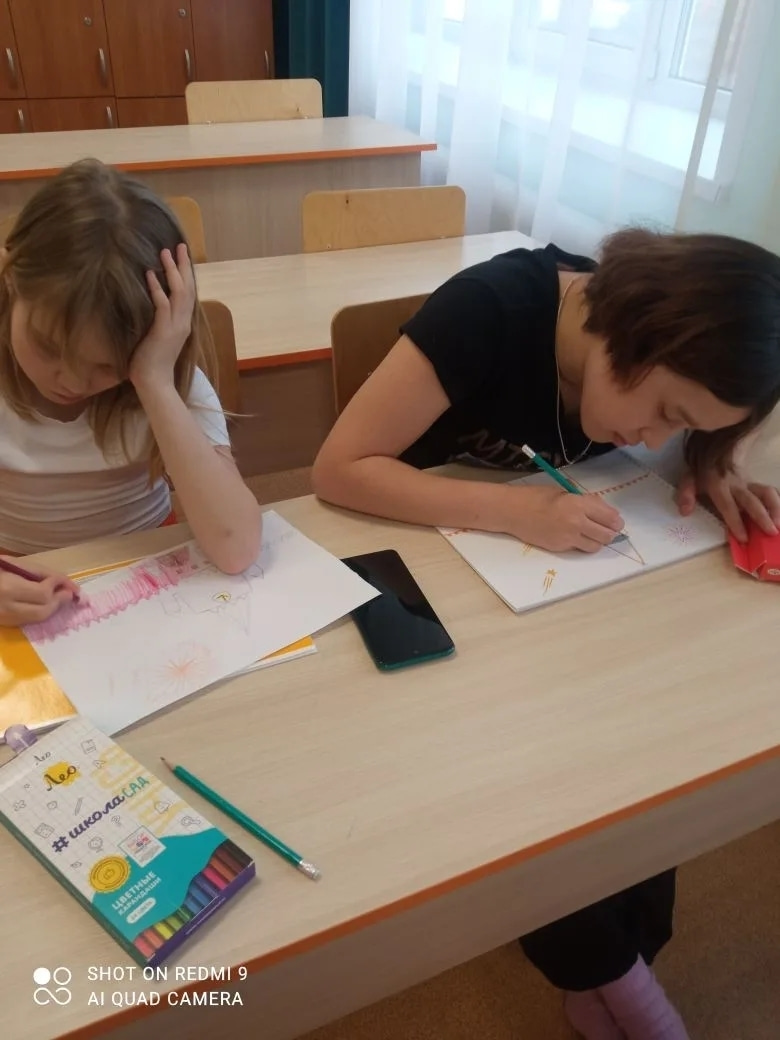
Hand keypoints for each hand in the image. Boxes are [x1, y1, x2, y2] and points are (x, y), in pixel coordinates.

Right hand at [0, 558, 79, 626]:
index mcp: (8, 589)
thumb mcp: (13, 565)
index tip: (62, 580)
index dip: (57, 587)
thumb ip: (37, 573)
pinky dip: (38, 612)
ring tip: (58, 597)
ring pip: (36, 619)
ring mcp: (3, 619)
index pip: (42, 594)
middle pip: (42, 612)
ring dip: (51, 608)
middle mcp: (6, 608)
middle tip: (68, 592)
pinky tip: (43, 603)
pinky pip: (26, 621)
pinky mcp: (2, 624)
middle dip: (58, 602)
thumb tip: (61, 582)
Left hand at [129, 244, 194, 389]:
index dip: (186, 274)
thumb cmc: (152, 364)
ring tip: (165, 252)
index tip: (181, 257)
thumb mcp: (158, 338)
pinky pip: (162, 305)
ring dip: (172, 271)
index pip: (187, 294)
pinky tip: (150, 275)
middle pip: (187, 288)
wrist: (155, 383)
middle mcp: (183, 322)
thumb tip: (149, 307)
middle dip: (183, 266)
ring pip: (178, 293)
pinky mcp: (163, 331)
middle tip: (180, 246)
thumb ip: (158, 321)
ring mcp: (175, 326)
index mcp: (183, 324)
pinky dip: (157, 289)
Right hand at [506, 485, 625, 552]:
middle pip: (607, 535)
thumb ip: (585, 501)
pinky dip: (582, 543)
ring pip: (596, 546)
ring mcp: (568, 538)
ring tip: (593, 533)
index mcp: (579, 504)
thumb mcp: (564, 492)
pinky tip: (575, 535)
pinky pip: (579, 548)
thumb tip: (603, 509)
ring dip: (598, 541)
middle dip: (611, 532)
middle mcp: (576, 523)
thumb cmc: (537, 496)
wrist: (513, 511)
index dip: (616, 521)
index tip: (616, 521)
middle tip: (609, 529)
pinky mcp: (560, 548)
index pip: (610, 518)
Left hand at [676, 469, 779, 541]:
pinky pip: (772, 491)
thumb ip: (686, 494)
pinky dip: (779, 503)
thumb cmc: (702, 471)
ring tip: (779, 525)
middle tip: (771, 532)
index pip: (728, 505)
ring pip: (767, 493)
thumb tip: (685, 511)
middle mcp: (737, 484)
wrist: (716, 451)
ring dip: (776, 508)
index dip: (736, 521)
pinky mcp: (757, 484)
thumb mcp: (688, 479)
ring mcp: (750, 483)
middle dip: (763, 517)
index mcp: (719, 485)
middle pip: (753, 500)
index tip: (744, 538)